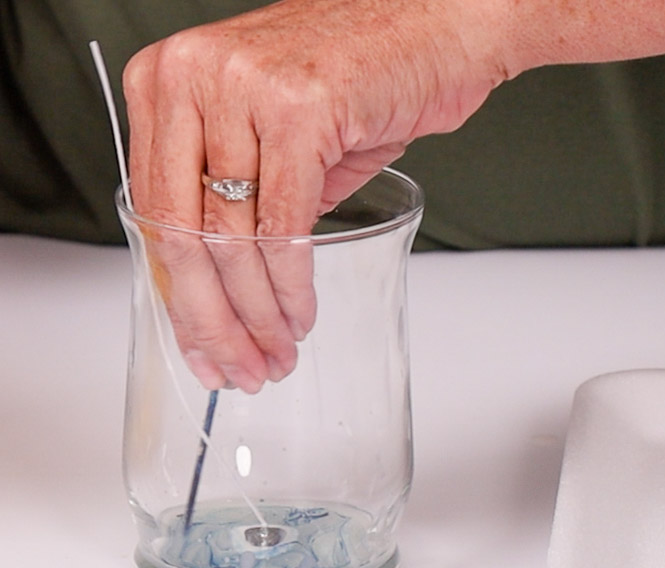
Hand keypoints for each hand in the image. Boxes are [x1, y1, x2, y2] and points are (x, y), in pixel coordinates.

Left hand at [123, 0, 508, 391]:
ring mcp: (241, 88)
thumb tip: (225, 279)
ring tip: (275, 353)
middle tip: (236, 366)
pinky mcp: (298, 110)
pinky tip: (300, 315)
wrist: (442, 22)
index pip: (153, 210)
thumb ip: (242, 195)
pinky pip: (285, 226)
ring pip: (230, 236)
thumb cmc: (369, 71)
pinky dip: (291, 285)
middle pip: (181, 230)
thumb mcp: (279, 131)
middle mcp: (192, 76)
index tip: (199, 343)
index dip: (174, 291)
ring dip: (254, 313)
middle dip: (210, 318)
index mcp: (168, 80)